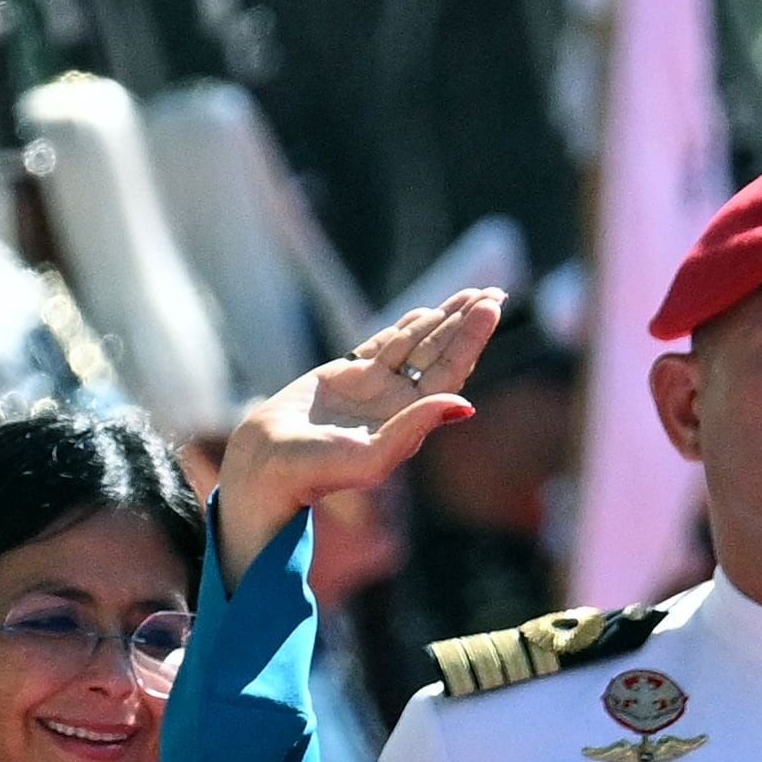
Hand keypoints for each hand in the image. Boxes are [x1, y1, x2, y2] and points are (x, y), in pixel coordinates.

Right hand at [215, 290, 503, 588]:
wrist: (269, 463)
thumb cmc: (319, 469)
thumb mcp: (374, 455)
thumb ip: (416, 427)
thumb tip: (465, 405)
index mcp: (411, 421)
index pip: (450, 372)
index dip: (471, 339)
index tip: (491, 307)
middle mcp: (398, 403)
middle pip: (440, 353)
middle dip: (465, 323)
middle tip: (493, 292)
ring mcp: (375, 387)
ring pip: (415, 344)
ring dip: (442, 318)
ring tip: (470, 293)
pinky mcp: (348, 375)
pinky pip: (384, 345)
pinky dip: (406, 327)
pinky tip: (428, 312)